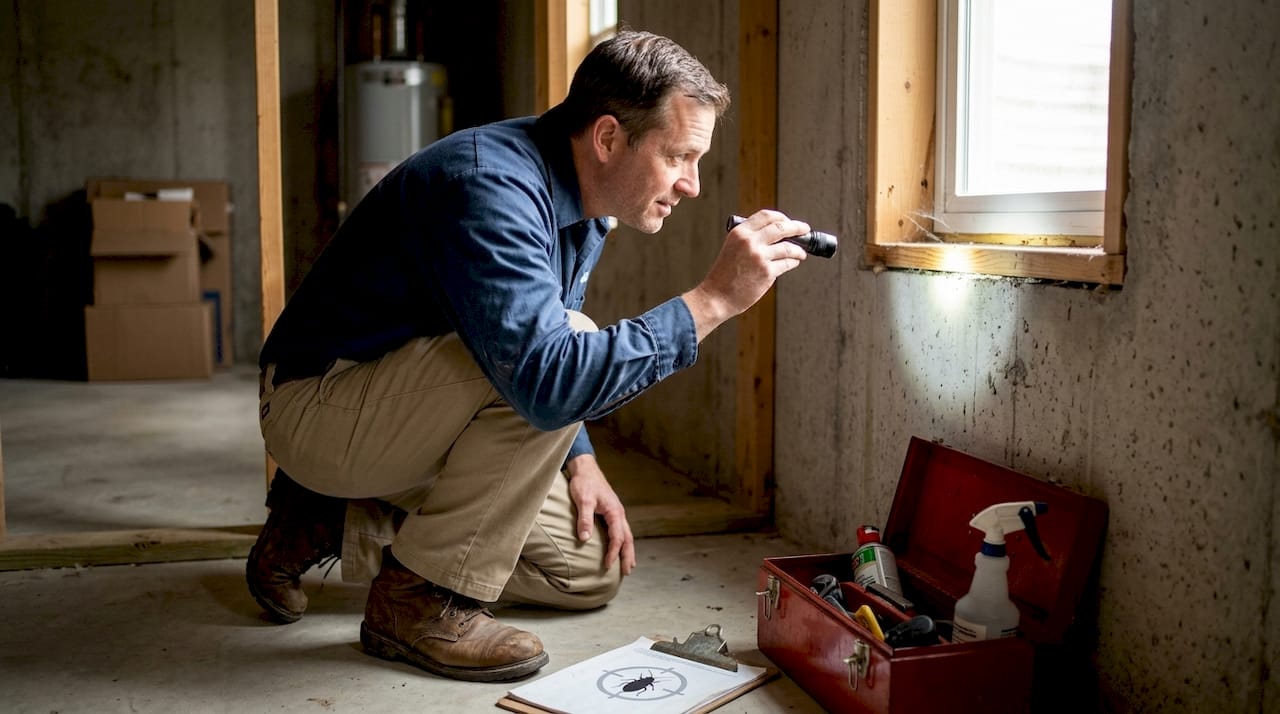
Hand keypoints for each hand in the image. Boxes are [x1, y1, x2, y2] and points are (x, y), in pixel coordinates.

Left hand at [565, 454, 636, 574]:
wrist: (585, 469)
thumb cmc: (584, 483)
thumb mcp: (583, 500)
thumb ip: (584, 519)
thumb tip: (584, 539)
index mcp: (614, 512)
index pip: (617, 537)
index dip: (614, 552)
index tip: (608, 565)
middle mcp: (619, 513)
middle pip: (628, 538)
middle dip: (628, 555)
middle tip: (627, 572)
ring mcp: (616, 513)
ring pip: (627, 535)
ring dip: (628, 550)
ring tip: (628, 564)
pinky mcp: (611, 512)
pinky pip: (621, 530)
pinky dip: (623, 542)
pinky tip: (620, 547)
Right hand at [682, 209, 809, 340]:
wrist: (716, 296)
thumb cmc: (724, 275)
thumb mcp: (732, 248)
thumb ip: (749, 238)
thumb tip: (775, 234)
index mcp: (740, 232)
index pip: (766, 216)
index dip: (782, 217)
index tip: (789, 222)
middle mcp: (750, 241)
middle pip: (781, 227)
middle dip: (797, 227)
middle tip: (804, 230)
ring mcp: (759, 256)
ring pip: (788, 247)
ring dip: (799, 249)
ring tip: (801, 253)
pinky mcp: (767, 272)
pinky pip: (787, 263)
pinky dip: (793, 262)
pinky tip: (794, 262)